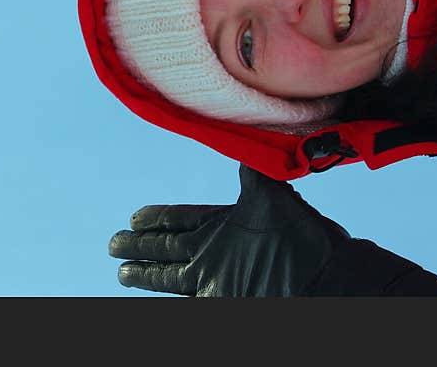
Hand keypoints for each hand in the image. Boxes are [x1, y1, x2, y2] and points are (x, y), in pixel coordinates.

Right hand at [108, 164, 349, 295]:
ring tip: (121, 271)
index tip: (134, 218)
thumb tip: (243, 137)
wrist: (322, 278)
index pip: (179, 221)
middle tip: (114, 244)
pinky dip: (159, 298)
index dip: (156, 219)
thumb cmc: (301, 236)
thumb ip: (251, 172)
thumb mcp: (270, 196)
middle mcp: (214, 253)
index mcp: (222, 226)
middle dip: (140, 247)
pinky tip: (144, 297)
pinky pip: (180, 300)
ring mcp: (214, 278)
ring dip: (143, 274)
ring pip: (167, 276)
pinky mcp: (218, 299)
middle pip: (166, 249)